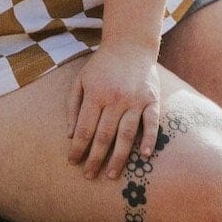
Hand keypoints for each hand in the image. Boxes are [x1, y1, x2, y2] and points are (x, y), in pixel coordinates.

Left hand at [68, 42, 160, 179]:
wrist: (130, 45)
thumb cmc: (101, 66)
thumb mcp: (81, 80)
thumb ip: (73, 106)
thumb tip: (69, 135)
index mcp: (95, 94)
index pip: (84, 128)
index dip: (77, 148)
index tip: (73, 162)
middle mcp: (115, 99)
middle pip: (104, 136)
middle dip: (95, 159)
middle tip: (89, 176)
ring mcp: (135, 100)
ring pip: (126, 134)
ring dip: (119, 157)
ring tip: (112, 175)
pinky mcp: (152, 100)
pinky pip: (152, 123)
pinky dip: (149, 139)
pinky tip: (143, 156)